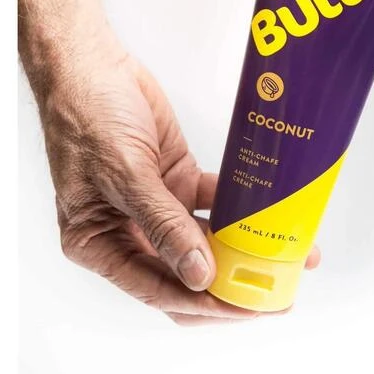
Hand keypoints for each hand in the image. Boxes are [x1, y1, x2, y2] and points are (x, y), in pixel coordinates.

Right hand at [37, 36, 319, 324]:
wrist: (96, 64)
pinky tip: (270, 213)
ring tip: (286, 257)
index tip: (245, 309)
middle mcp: (130, 230)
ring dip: (242, 250)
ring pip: (205, 241)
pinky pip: (214, 202)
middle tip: (275, 293)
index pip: (157, 288)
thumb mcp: (124, 173)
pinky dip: (241, 209)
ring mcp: (158, 205)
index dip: (203, 304)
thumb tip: (198, 275)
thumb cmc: (88, 115)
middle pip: (185, 274)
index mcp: (100, 242)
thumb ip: (162, 224)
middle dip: (229, 287)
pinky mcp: (178, 178)